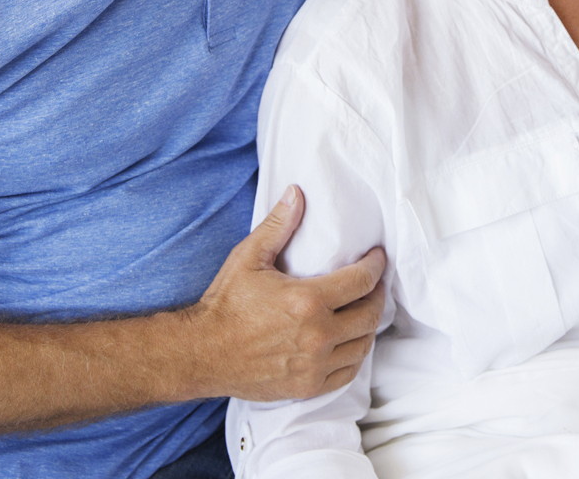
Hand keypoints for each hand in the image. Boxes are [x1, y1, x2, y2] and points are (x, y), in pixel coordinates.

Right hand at [184, 186, 385, 400]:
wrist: (200, 353)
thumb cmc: (225, 304)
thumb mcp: (249, 257)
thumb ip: (278, 225)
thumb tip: (296, 193)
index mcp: (307, 301)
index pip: (362, 281)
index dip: (376, 265)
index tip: (377, 257)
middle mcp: (317, 335)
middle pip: (369, 314)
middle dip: (377, 295)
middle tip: (374, 283)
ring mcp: (314, 365)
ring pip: (362, 345)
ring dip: (368, 326)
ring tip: (364, 310)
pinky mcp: (308, 386)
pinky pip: (348, 372)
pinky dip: (355, 355)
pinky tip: (350, 342)